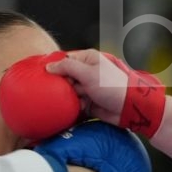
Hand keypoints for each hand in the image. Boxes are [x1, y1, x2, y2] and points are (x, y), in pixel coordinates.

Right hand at [47, 50, 171, 163]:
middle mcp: (88, 73)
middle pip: (65, 77)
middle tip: (51, 90)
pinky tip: (67, 111)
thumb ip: (68, 68)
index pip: (65, 60)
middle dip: (59, 85)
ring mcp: (89, 89)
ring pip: (69, 92)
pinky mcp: (90, 104)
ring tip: (61, 102)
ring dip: (66, 98)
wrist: (130, 108)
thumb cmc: (113, 86)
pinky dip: (72, 108)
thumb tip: (49, 66)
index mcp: (88, 60)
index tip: (41, 73)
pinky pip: (75, 105)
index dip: (54, 66)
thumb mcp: (89, 73)